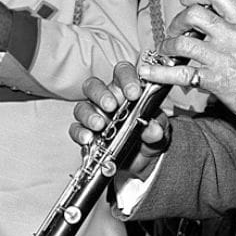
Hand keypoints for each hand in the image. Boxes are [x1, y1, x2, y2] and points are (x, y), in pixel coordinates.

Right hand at [70, 62, 170, 179]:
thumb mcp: (160, 133)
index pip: (122, 73)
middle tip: (111, 106)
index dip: (127, 78)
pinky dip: (80, 133)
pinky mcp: (85, 133)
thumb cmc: (148, 137)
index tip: (134, 92)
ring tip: (99, 125)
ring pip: (82, 106)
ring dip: (89, 114)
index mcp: (126, 91)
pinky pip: (75, 129)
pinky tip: (88, 138)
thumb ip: (158, 128)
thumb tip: (153, 128)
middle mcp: (107, 99)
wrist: (140, 162)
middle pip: (94, 85)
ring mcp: (94, 116)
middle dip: (101, 94)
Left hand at [137, 0, 235, 121]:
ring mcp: (221, 56)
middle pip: (193, 13)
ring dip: (167, 46)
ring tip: (165, 51)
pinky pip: (179, 72)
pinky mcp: (214, 78)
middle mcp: (231, 35)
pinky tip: (150, 72)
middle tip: (175, 30)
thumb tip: (223, 27)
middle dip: (177, 20)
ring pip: (182, 41)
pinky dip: (160, 72)